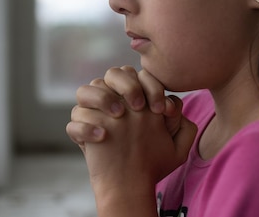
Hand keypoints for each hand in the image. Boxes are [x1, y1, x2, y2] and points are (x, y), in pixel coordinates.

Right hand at [67, 66, 195, 179]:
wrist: (130, 186)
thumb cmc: (153, 163)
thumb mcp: (177, 147)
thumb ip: (184, 125)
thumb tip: (172, 106)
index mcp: (134, 99)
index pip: (138, 75)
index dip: (150, 86)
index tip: (160, 110)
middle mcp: (113, 102)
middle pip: (112, 73)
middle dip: (127, 85)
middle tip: (138, 107)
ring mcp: (94, 115)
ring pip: (86, 90)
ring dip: (102, 97)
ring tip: (118, 116)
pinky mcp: (80, 131)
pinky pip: (74, 121)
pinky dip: (85, 128)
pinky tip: (102, 138)